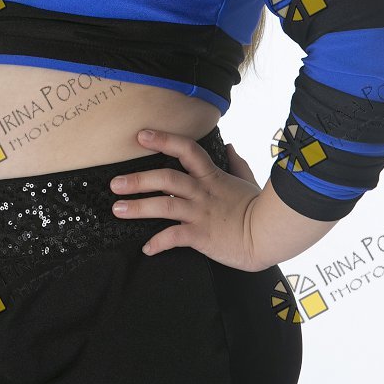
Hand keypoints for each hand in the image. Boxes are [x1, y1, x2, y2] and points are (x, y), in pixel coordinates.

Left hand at [109, 129, 262, 271]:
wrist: (268, 235)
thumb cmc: (258, 208)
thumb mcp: (247, 180)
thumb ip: (236, 163)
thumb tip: (230, 146)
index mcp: (211, 176)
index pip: (186, 150)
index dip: (163, 140)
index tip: (142, 136)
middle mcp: (202, 192)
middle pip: (166, 178)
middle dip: (138, 179)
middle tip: (115, 183)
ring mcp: (200, 213)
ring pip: (164, 205)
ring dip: (138, 207)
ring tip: (117, 210)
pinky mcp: (201, 235)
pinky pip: (174, 237)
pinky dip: (158, 242)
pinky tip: (146, 248)